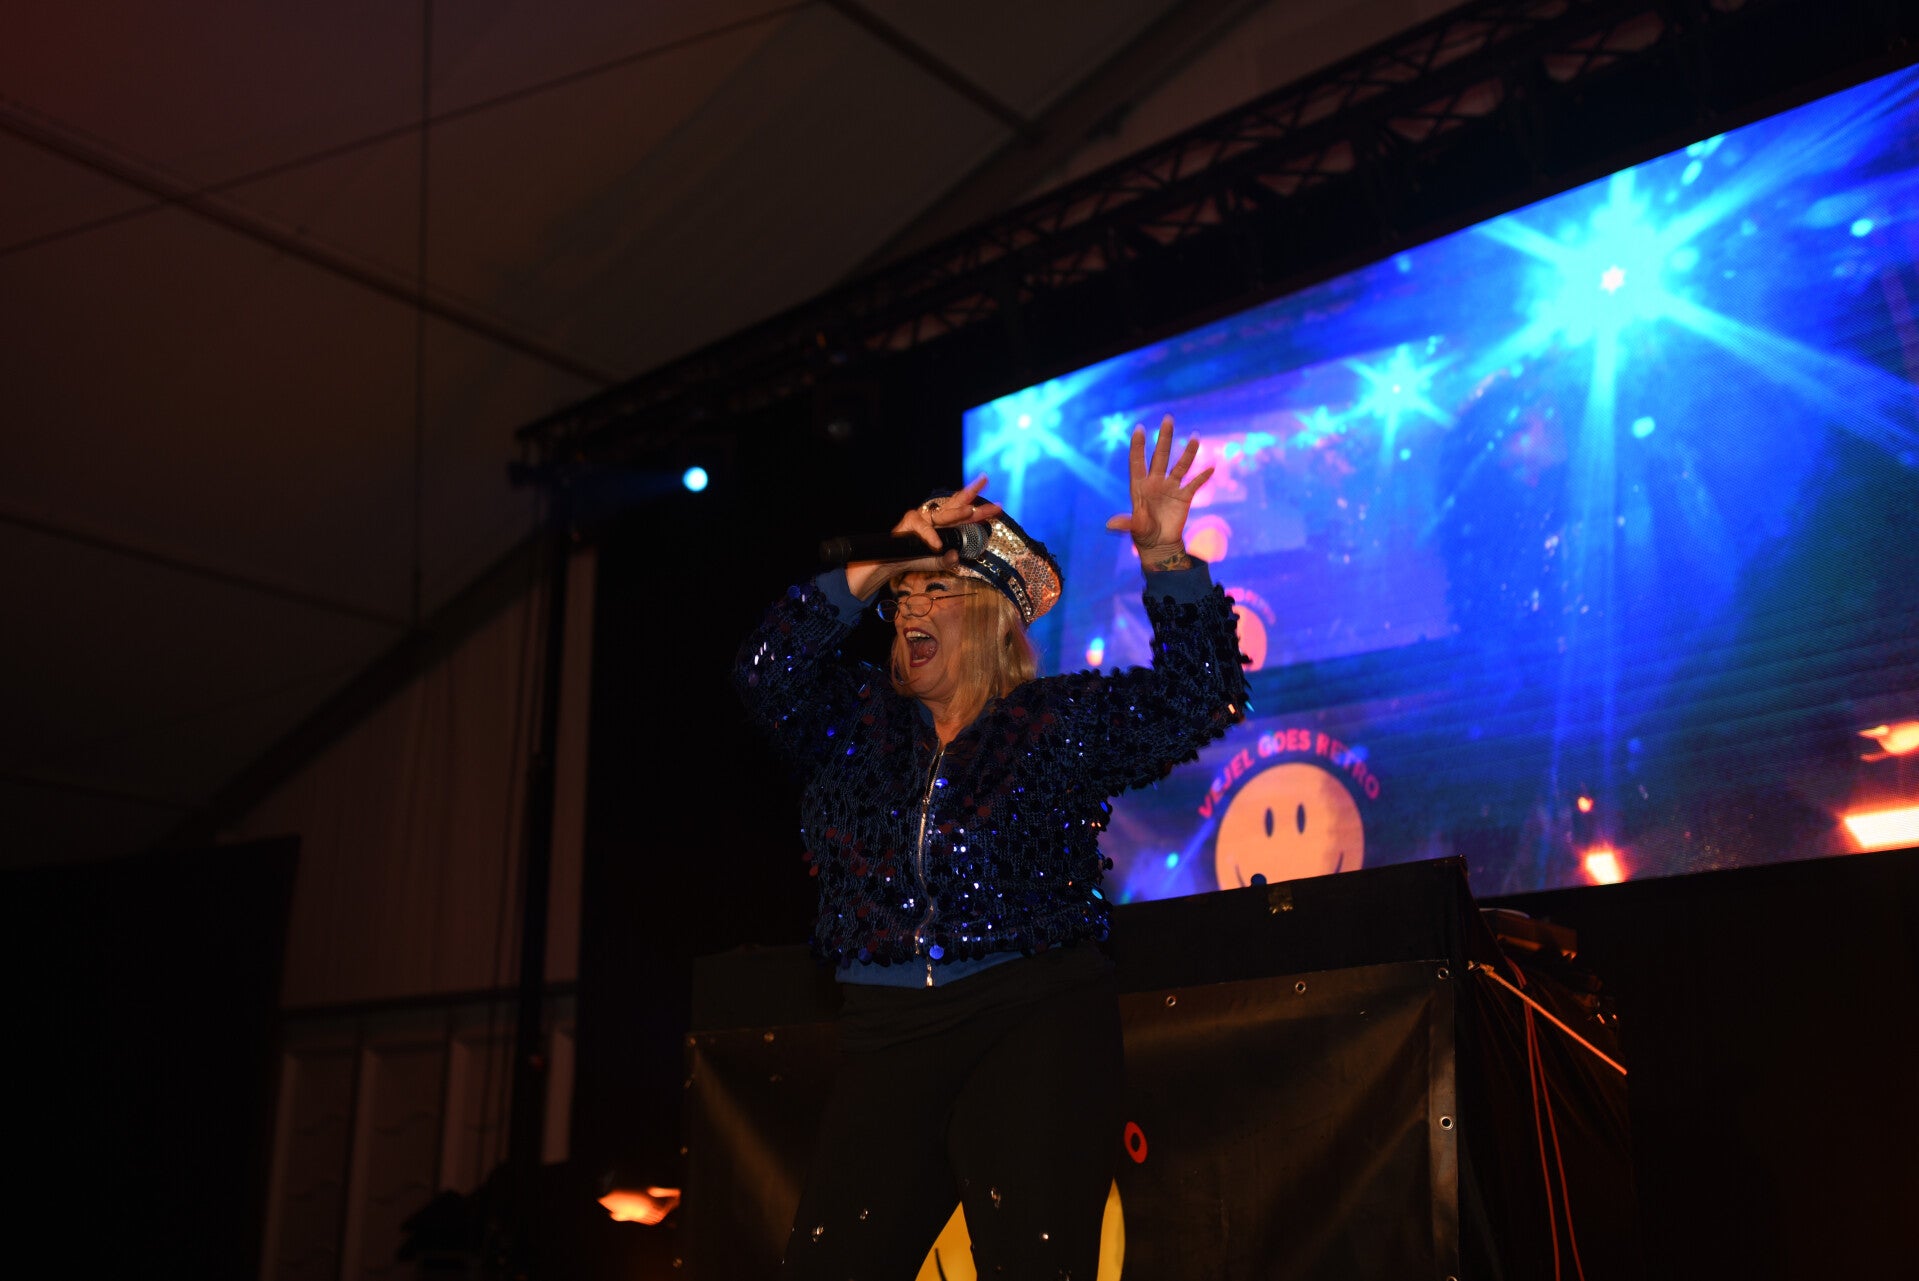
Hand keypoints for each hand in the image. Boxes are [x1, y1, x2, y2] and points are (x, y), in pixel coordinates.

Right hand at [844, 474, 1003, 598]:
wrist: (884, 566)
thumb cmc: (909, 561)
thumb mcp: (933, 563)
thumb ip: (947, 561)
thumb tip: (957, 556)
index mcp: (941, 526)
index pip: (962, 514)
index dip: (980, 510)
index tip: (999, 507)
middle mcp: (932, 519)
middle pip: (954, 503)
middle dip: (971, 493)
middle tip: (984, 479)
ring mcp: (919, 520)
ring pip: (941, 515)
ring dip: (956, 513)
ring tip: (970, 511)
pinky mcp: (907, 525)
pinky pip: (921, 530)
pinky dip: (930, 537)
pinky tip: (936, 545)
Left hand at [1106, 415, 1212, 568]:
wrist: (1159, 544)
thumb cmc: (1143, 534)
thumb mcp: (1134, 528)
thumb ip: (1125, 523)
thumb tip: (1110, 525)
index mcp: (1140, 486)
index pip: (1138, 461)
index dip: (1138, 446)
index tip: (1139, 429)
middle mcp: (1156, 482)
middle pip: (1160, 456)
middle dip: (1164, 438)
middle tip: (1168, 418)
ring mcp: (1171, 488)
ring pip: (1180, 465)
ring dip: (1188, 452)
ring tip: (1195, 436)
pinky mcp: (1184, 497)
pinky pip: (1195, 484)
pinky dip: (1203, 476)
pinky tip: (1211, 466)